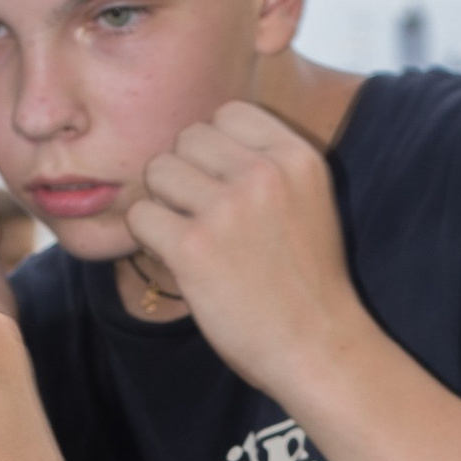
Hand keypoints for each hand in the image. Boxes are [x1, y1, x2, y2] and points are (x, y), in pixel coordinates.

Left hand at [124, 100, 363, 403]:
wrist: (319, 348)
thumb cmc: (308, 283)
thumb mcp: (310, 202)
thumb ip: (267, 164)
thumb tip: (195, 140)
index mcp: (298, 156)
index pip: (227, 113)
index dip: (215, 149)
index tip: (225, 187)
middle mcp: (264, 173)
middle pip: (188, 138)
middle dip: (187, 175)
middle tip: (205, 219)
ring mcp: (228, 209)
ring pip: (159, 170)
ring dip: (164, 203)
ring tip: (193, 238)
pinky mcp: (194, 248)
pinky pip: (141, 215)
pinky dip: (149, 237)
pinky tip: (178, 260)